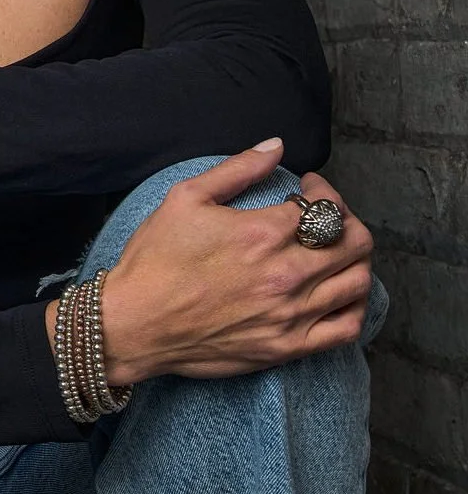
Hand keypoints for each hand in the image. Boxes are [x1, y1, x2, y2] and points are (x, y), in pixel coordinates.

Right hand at [93, 139, 374, 383]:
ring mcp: (290, 314)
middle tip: (327, 218)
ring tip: (333, 252)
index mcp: (262, 233)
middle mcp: (285, 273)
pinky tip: (338, 293)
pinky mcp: (286, 347)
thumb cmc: (155, 259)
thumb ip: (237, 169)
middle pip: (354, 242)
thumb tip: (275, 146)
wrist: (134, 322)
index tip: (309, 189)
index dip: (323, 191)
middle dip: (348, 220)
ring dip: (354, 259)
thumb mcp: (186, 198)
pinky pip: (347, 328)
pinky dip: (354, 306)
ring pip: (358, 282)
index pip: (325, 206)